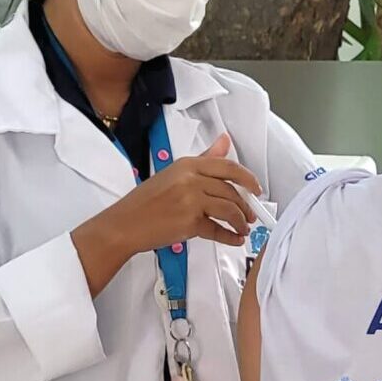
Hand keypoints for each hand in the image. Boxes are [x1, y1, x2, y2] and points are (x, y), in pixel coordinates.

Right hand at [85, 133, 262, 254]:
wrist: (124, 224)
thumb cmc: (146, 201)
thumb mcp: (174, 173)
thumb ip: (203, 160)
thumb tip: (224, 141)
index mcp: (187, 165)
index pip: (227, 167)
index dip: (248, 178)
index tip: (257, 189)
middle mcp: (191, 180)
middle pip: (231, 191)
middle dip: (245, 206)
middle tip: (250, 215)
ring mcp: (191, 201)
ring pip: (229, 210)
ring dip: (240, 222)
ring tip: (242, 229)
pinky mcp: (190, 223)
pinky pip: (218, 230)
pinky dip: (230, 238)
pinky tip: (235, 240)